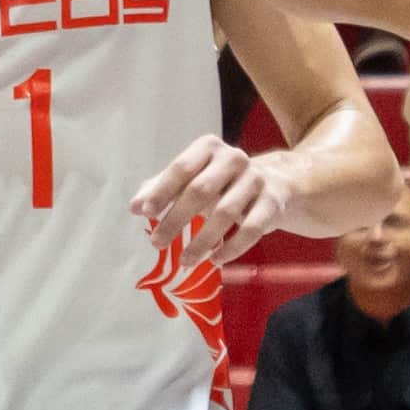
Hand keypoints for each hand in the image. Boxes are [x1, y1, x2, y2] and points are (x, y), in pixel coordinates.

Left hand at [130, 137, 297, 267]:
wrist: (275, 184)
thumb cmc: (221, 182)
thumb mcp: (191, 179)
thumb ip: (162, 190)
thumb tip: (134, 207)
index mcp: (208, 148)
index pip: (181, 168)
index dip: (162, 191)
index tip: (145, 213)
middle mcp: (234, 158)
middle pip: (200, 190)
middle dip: (176, 219)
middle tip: (157, 243)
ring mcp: (255, 179)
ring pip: (225, 212)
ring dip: (202, 241)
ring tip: (185, 261)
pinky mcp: (272, 202)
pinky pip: (251, 229)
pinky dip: (232, 248)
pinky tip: (215, 261)